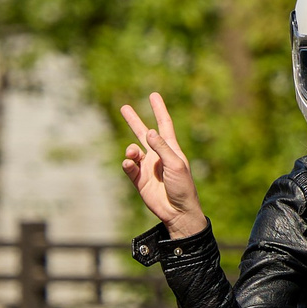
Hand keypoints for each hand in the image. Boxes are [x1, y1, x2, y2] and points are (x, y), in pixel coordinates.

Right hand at [119, 92, 205, 239]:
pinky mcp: (139, 179)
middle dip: (134, 121)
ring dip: (131, 149)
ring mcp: (147, 167)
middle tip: (124, 107)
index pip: (164, 125)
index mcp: (170, 149)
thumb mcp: (176, 165)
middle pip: (143, 133)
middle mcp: (158, 155)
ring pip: (133, 150)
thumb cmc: (183, 187)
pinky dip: (127, 163)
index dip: (159, 110)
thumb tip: (148, 131)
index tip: (154, 95)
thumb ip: (161, 148)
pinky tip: (129, 162)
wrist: (178, 212)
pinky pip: (129, 167)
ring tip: (132, 152)